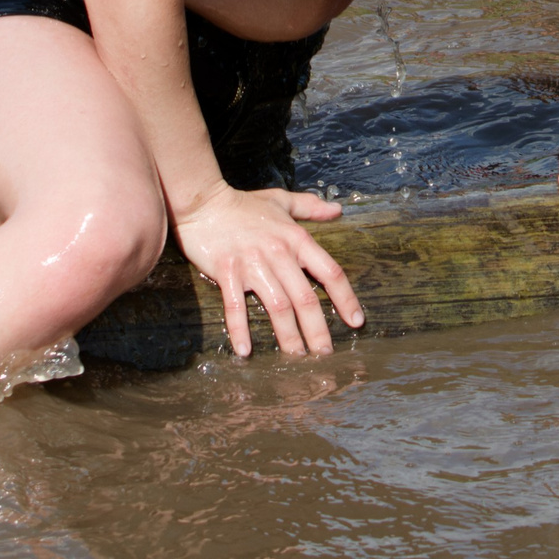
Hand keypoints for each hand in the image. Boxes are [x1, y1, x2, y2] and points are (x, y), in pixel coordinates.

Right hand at [171, 183, 362, 357]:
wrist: (202, 203)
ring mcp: (252, 264)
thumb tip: (338, 210)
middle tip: (326, 355)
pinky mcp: (227, 272)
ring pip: (278, 306)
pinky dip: (240, 329)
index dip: (345, 298)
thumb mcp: (281, 200)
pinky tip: (245, 351)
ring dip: (288, 336)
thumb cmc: (243, 204)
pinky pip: (236, 306)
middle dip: (318, 330)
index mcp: (295, 238)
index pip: (329, 272)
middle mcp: (278, 253)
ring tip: (296, 358)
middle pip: (305, 298)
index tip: (356, 321)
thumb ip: (310, 207)